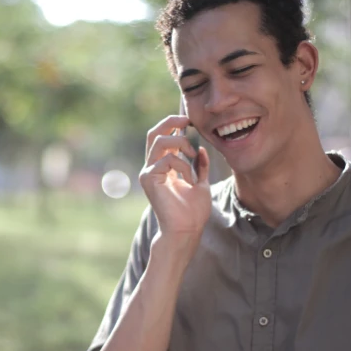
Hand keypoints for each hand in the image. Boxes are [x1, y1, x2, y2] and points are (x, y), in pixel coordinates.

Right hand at [139, 115, 211, 246]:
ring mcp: (148, 172)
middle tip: (188, 120)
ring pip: (159, 141)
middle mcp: (152, 167)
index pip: (163, 137)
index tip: (191, 122)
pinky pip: (167, 159)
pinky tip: (189, 179)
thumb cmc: (193, 212)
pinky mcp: (148, 179)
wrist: (186, 230)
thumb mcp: (201, 183)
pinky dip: (183, 165)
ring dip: (181, 143)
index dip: (174, 125)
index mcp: (163, 166)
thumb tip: (201, 149)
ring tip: (193, 156)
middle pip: (154, 133)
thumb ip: (199, 167)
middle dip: (170, 122)